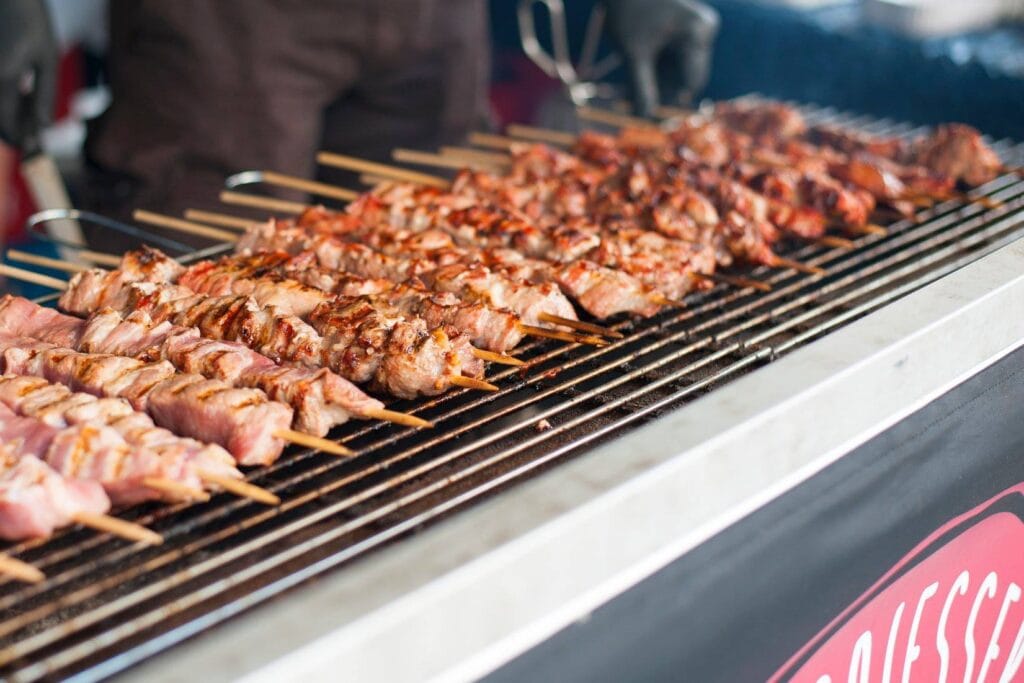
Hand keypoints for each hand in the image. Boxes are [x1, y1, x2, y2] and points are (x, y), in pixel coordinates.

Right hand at [0, 0, 56, 152]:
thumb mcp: (47, 58)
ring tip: (30, 115)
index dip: (20, 137)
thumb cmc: (33, 21)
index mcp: (4, 75)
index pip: (8, 120)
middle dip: (13, 129)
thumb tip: (43, 126)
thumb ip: (45, 94)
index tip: (33, 148)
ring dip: (10, 114)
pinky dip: (7, 100)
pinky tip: (24, 94)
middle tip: (33, 139)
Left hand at [601, 0, 718, 117]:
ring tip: (631, 86)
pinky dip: (658, 66)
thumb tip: (646, 119)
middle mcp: (705, 29)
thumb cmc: (628, 10)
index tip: (648, 117)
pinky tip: (638, 70)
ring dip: (658, 79)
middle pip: (686, 76)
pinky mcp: (689, 29)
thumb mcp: (633, 54)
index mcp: (697, 33)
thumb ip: (642, 87)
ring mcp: (698, 28)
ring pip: (680, 68)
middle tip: (632, 105)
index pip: (691, 82)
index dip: (670, 101)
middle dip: (661, 90)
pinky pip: (676, 57)